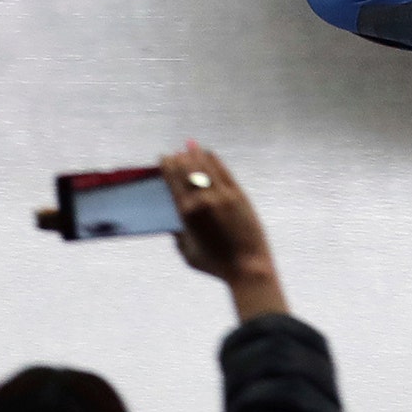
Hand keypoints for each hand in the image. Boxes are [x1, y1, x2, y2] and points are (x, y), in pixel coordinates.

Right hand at [158, 143, 287, 319]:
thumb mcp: (187, 252)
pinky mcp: (240, 197)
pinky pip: (225, 173)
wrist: (247, 266)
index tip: (164, 157)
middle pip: (188, 171)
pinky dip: (216, 162)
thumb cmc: (215, 264)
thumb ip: (178, 235)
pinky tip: (210, 154)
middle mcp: (203, 201)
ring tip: (190, 145)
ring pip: (207, 168)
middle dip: (181, 158)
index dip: (168, 166)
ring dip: (197, 155)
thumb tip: (173, 225)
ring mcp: (223, 196)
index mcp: (186, 213)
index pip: (173, 182)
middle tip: (176, 151)